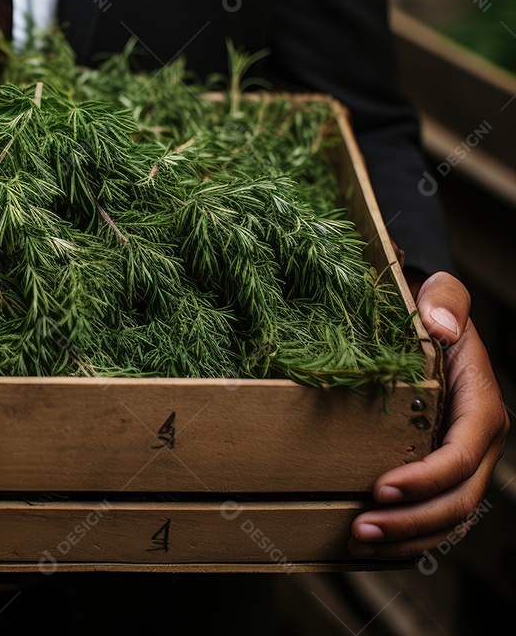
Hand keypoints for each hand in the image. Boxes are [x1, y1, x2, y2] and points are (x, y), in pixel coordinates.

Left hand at [348, 272, 508, 557]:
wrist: (425, 325)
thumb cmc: (429, 310)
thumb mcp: (439, 294)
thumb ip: (445, 300)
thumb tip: (442, 325)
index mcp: (480, 406)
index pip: (461, 454)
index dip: (427, 478)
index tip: (381, 487)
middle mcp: (477, 443)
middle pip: (457, 498)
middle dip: (411, 520)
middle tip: (360, 527)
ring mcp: (462, 464)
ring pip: (448, 519)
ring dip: (407, 539)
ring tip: (360, 542)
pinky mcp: (440, 475)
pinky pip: (434, 519)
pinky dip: (408, 539)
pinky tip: (371, 546)